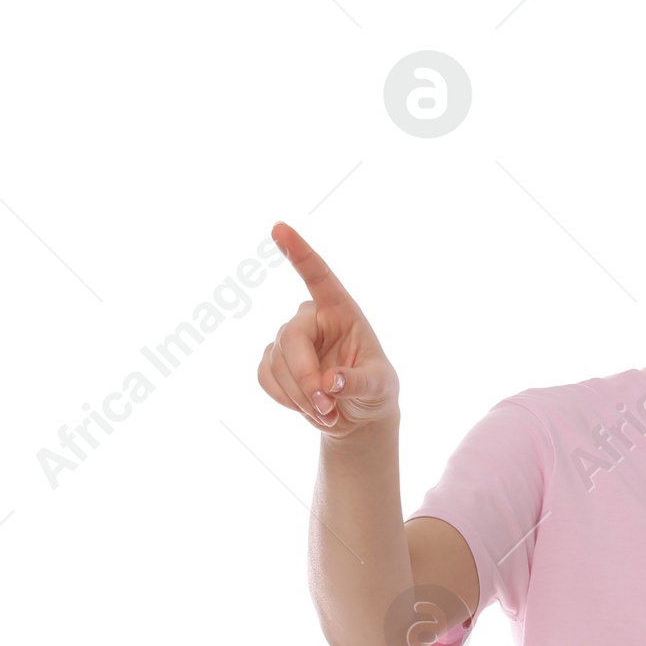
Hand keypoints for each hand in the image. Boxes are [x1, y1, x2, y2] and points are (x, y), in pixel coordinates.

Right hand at [257, 222, 399, 435]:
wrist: (357, 417)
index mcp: (342, 311)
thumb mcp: (380, 388)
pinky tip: (306, 408)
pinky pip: (265, 376)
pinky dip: (285, 399)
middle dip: (305, 377)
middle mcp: (313, 319)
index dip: (299, 252)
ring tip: (327, 413)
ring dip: (299, 395)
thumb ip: (360, 382)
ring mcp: (290, 339)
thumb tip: (331, 383)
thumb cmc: (375, 391)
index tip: (279, 228)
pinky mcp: (274, 361)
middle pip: (291, 337)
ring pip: (277, 361)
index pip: (319, 276)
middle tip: (325, 407)